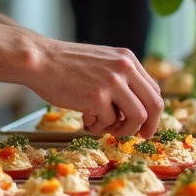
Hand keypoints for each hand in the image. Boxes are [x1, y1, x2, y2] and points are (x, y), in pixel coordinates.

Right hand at [25, 39, 163, 138]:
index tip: (144, 125)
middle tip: (138, 137)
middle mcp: (125, 68)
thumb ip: (121, 79)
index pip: (154, 90)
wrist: (41, 60)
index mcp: (128, 59)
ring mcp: (112, 82)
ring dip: (122, 129)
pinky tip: (85, 119)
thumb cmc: (66, 65)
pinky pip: (108, 122)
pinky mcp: (97, 97)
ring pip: (137, 117)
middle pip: (154, 105)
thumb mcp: (102, 63)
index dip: (152, 112)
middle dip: (148, 127)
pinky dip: (98, 127)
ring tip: (102, 126)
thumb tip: (136, 110)